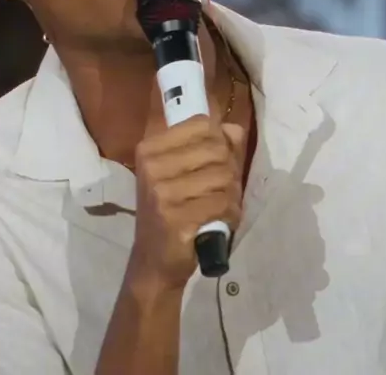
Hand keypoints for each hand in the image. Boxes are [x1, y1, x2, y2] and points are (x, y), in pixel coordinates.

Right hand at [130, 115, 244, 290]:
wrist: (153, 261)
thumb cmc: (173, 212)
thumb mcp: (186, 174)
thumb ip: (214, 147)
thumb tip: (235, 129)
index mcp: (151, 148)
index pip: (202, 124)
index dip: (220, 142)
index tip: (216, 163)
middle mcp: (152, 165)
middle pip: (217, 148)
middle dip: (230, 170)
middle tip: (225, 190)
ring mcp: (161, 192)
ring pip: (223, 175)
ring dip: (233, 194)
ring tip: (224, 206)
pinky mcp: (175, 218)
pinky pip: (221, 202)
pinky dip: (231, 213)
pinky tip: (223, 221)